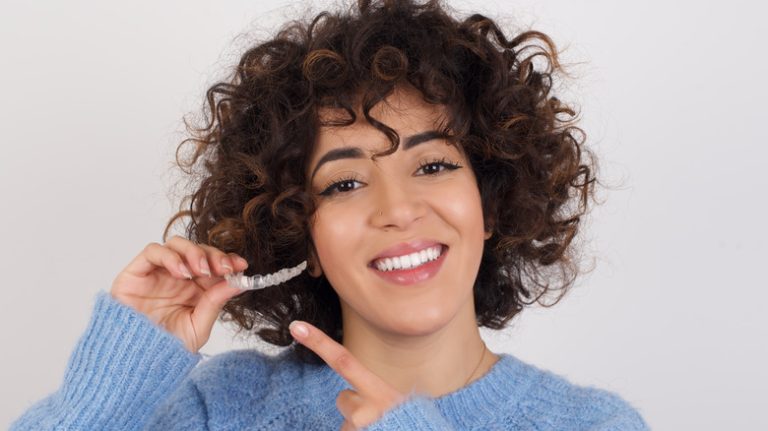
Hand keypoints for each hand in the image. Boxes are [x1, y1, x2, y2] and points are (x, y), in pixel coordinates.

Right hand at [110, 235, 248, 352]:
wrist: (135, 363)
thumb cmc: (164, 348)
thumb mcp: (198, 327)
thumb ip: (215, 302)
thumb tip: (238, 282)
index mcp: (195, 288)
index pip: (214, 264)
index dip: (228, 260)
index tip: (241, 265)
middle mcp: (177, 277)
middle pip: (198, 250)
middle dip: (214, 255)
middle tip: (224, 268)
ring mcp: (157, 273)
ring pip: (177, 244)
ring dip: (194, 252)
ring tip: (202, 271)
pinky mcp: (136, 272)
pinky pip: (153, 251)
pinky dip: (170, 257)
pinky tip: (182, 273)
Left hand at [289, 321, 408, 430]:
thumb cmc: (407, 420)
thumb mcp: (395, 402)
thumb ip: (373, 393)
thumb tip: (350, 397)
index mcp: (382, 392)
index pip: (344, 361)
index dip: (318, 343)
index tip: (296, 327)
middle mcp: (373, 408)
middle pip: (343, 400)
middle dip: (353, 406)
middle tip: (371, 415)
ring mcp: (364, 424)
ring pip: (348, 422)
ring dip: (359, 426)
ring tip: (381, 427)